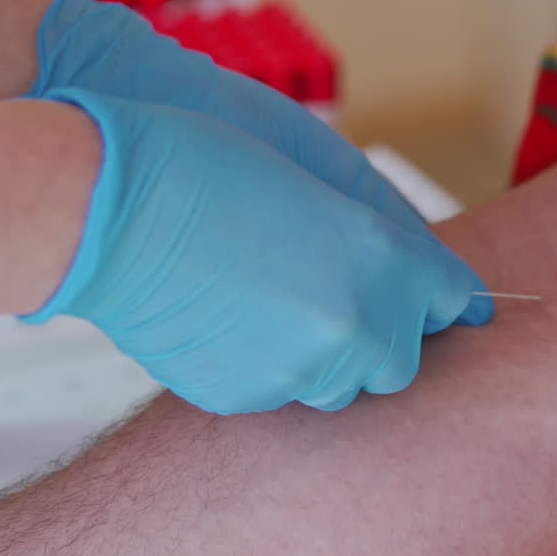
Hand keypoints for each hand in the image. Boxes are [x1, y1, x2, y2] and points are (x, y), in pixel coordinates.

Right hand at [26, 88, 485, 413]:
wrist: (104, 204)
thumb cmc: (207, 158)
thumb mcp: (320, 163)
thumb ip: (385, 221)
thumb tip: (424, 258)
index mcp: (384, 263)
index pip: (452, 300)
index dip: (447, 299)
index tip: (452, 304)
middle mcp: (356, 329)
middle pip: (401, 363)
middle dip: (384, 335)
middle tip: (339, 296)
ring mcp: (300, 371)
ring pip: (340, 387)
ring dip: (327, 356)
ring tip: (272, 302)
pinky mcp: (245, 397)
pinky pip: (280, 394)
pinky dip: (268, 366)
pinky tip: (229, 318)